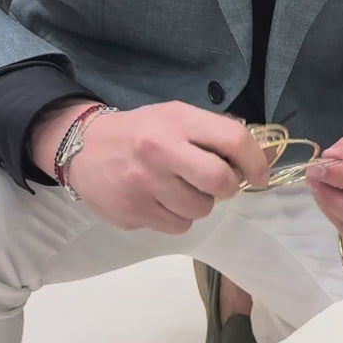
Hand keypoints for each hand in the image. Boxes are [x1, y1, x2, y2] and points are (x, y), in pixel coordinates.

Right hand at [29, 100, 271, 232]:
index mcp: (178, 121)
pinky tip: (160, 201)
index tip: (259, 176)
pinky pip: (177, 226)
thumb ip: (212, 132)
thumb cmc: (140, 132)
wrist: (83, 147)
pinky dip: (176, 217)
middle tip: (217, 185)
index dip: (256, 161)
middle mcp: (162, 151)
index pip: (233, 140)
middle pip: (220, 182)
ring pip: (200, 210)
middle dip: (228, 188)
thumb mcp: (174, 116)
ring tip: (178, 189)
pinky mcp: (132, 211)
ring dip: (198, 204)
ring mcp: (145, 184)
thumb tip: (256, 155)